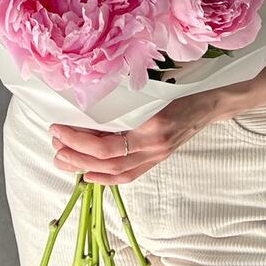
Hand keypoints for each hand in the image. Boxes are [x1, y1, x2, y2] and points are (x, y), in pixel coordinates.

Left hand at [49, 92, 217, 184]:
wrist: (212, 101)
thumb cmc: (184, 87)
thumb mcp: (155, 87)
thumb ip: (127, 99)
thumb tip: (89, 101)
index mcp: (152, 125)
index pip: (107, 144)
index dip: (78, 140)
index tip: (58, 128)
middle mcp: (154, 145)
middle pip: (108, 161)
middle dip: (76, 155)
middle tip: (53, 144)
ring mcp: (157, 155)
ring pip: (116, 172)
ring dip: (85, 166)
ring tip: (62, 158)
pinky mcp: (159, 159)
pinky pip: (129, 175)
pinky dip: (106, 178)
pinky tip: (88, 174)